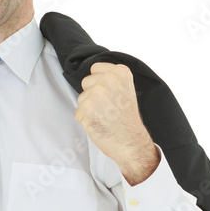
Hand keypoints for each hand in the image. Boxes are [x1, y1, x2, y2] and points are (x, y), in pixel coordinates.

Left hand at [74, 62, 158, 180]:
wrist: (131, 142)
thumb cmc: (128, 121)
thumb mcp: (126, 91)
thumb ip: (111, 80)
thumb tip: (94, 76)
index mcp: (120, 73)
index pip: (95, 68)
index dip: (98, 83)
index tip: (108, 93)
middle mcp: (109, 79)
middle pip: (86, 82)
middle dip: (92, 95)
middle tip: (107, 107)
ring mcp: (97, 93)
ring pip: (81, 98)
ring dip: (89, 108)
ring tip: (104, 116)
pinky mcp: (87, 107)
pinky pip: (78, 111)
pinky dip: (85, 120)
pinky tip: (99, 123)